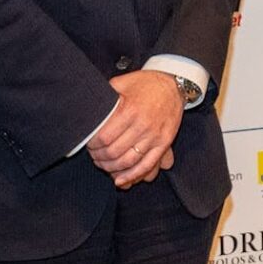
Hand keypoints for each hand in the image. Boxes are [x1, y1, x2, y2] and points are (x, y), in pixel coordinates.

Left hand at [89, 70, 183, 187]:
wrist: (174, 85)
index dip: (93, 144)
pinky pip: (147, 165)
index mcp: (131, 110)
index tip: (88, 143)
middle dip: (99, 157)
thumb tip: (87, 107)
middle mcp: (144, 125)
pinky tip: (120, 180)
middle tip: (94, 155)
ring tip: (103, 164)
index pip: (105, 137)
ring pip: (128, 161)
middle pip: (114, 151)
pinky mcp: (164, 144)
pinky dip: (132, 176)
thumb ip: (106, 96)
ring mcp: (155, 136)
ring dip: (111, 167)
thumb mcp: (123, 83)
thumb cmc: (146, 84)